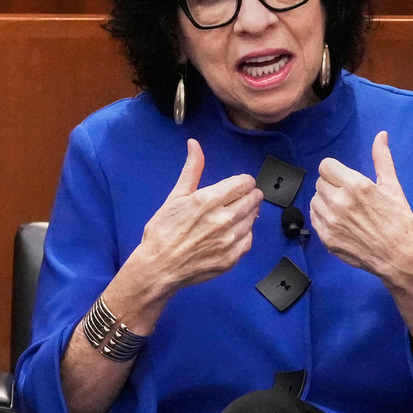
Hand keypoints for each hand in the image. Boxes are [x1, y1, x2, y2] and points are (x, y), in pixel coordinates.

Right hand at [137, 139, 262, 290]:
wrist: (159, 268)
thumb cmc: (163, 232)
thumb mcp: (175, 197)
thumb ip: (192, 170)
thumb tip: (195, 145)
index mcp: (208, 200)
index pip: (244, 183)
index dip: (243, 182)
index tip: (238, 185)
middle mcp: (223, 219)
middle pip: (253, 198)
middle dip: (248, 195)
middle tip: (237, 199)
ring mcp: (229, 240)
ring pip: (253, 218)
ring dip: (247, 214)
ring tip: (230, 216)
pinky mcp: (232, 258)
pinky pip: (249, 239)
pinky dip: (243, 234)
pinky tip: (229, 233)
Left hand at [309, 131, 412, 282]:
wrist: (398, 257)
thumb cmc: (399, 222)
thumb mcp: (392, 187)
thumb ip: (382, 159)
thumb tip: (381, 135)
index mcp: (355, 185)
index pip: (325, 166)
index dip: (334, 171)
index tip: (344, 179)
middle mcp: (339, 202)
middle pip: (320, 182)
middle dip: (332, 185)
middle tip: (347, 196)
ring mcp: (330, 221)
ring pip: (315, 200)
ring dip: (325, 201)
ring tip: (343, 210)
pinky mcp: (326, 238)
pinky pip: (314, 218)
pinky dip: (323, 217)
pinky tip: (339, 222)